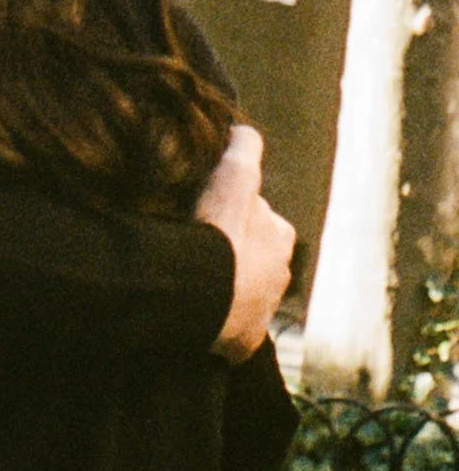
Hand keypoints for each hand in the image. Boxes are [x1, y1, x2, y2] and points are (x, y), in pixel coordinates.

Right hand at [195, 124, 295, 362]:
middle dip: (231, 252)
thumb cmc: (221, 231)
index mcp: (279, 234)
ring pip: (241, 292)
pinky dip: (216, 322)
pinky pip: (229, 329)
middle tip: (195, 247)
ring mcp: (263, 310)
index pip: (257, 216)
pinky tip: (192, 312)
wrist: (205, 292)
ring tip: (190, 280)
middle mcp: (280, 273)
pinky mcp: (245, 340)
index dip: (233, 212)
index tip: (209, 214)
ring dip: (223, 287)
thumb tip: (243, 130)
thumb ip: (244, 147)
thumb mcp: (234, 174)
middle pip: (251, 255)